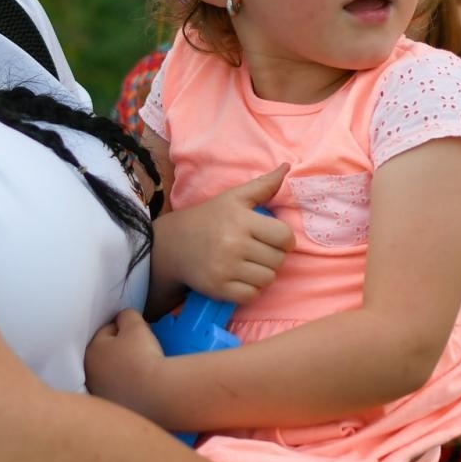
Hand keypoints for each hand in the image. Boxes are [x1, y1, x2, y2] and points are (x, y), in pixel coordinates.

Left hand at [84, 309, 171, 421]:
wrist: (158, 394)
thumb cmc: (144, 356)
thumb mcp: (136, 327)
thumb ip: (126, 315)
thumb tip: (124, 318)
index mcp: (91, 351)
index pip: (106, 331)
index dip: (124, 328)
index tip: (139, 333)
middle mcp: (89, 374)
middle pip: (105, 354)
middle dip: (118, 349)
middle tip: (139, 350)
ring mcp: (99, 394)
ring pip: (110, 374)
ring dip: (120, 370)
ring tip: (140, 370)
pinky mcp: (112, 410)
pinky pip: (119, 391)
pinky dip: (126, 388)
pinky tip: (139, 387)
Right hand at [151, 165, 292, 302]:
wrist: (172, 244)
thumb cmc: (209, 218)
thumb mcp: (233, 198)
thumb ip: (263, 185)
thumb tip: (288, 166)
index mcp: (241, 220)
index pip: (284, 237)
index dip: (283, 239)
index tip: (273, 238)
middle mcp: (233, 244)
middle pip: (278, 260)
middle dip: (272, 256)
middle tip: (257, 251)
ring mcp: (225, 268)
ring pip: (267, 279)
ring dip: (262, 274)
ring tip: (248, 264)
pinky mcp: (218, 288)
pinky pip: (251, 295)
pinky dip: (250, 290)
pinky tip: (239, 278)